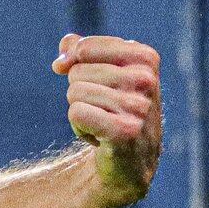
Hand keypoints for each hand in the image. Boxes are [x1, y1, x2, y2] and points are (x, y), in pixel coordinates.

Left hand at [54, 33, 161, 203]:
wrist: (130, 160)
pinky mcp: (125, 130)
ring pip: (75, 93)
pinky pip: (76, 114)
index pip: (84, 47)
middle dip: (79, 93)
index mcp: (144, 58)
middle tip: (102, 110)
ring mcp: (138, 105)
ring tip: (102, 124)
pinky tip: (99, 137)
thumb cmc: (113, 110)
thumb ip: (79, 52)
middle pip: (77, 73)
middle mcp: (146, 79)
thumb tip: (62, 54)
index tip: (90, 82)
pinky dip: (79, 128)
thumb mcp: (102, 74)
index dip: (74, 65)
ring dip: (79, 113)